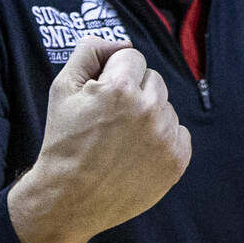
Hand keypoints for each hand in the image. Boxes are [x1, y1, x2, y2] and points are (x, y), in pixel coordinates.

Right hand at [8, 37, 191, 242]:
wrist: (68, 199)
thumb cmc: (63, 141)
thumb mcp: (63, 87)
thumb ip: (90, 51)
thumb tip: (121, 43)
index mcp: (120, 87)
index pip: (132, 57)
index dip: (113, 75)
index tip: (101, 97)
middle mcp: (148, 110)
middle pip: (153, 79)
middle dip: (134, 92)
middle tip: (111, 119)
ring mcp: (165, 137)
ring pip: (166, 106)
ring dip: (149, 115)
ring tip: (122, 139)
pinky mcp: (177, 161)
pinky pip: (180, 133)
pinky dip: (164, 139)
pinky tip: (139, 152)